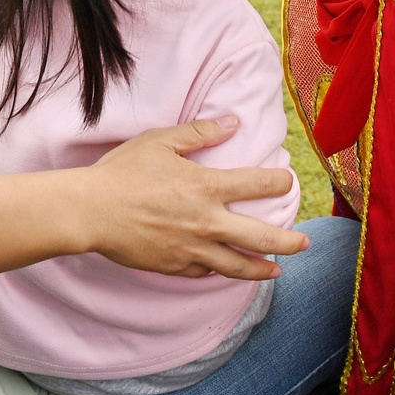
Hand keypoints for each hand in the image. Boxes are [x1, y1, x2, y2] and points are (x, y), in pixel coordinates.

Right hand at [80, 117, 307, 280]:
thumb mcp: (160, 141)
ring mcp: (192, 249)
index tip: (286, 182)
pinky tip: (227, 271)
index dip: (279, 182)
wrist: (90, 211)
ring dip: (262, 268)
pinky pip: (205, 272)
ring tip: (278, 270)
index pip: (258, 185)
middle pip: (262, 237)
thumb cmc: (122, 172)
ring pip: (239, 266)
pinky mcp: (175, 266)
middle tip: (304, 243)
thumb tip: (233, 122)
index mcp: (207, 187)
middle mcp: (207, 222)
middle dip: (288, 241)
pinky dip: (220, 271)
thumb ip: (200, 132)